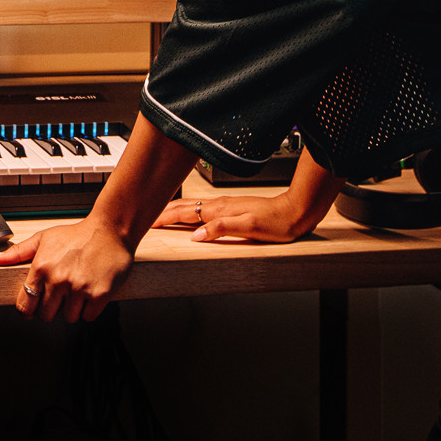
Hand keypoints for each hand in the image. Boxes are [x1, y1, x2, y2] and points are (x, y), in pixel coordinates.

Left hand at [0, 216, 135, 322]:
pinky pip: (88, 317)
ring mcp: (79, 288)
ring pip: (68, 318)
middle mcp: (59, 279)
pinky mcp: (99, 294)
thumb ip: (17, 253)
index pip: (26, 305)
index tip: (34, 309)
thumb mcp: (43, 238)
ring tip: (77, 291)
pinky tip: (90, 293)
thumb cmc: (76, 235)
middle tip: (61, 295)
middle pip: (46, 315)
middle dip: (52, 309)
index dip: (29, 310)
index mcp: (42, 267)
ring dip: (72, 309)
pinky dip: (89, 310)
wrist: (110, 230)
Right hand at [153, 192, 307, 243]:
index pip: (185, 213)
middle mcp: (220, 205)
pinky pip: (203, 209)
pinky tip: (191, 216)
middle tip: (147, 216)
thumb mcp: (249, 227)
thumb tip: (197, 235)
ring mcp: (225, 205)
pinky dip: (189, 211)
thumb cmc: (275, 223)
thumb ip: (221, 228)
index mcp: (220, 210)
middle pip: (185, 207)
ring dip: (175, 210)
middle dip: (164, 210)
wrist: (293, 212)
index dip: (166, 217)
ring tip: (162, 215)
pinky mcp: (232, 208)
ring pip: (193, 206)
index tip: (149, 221)